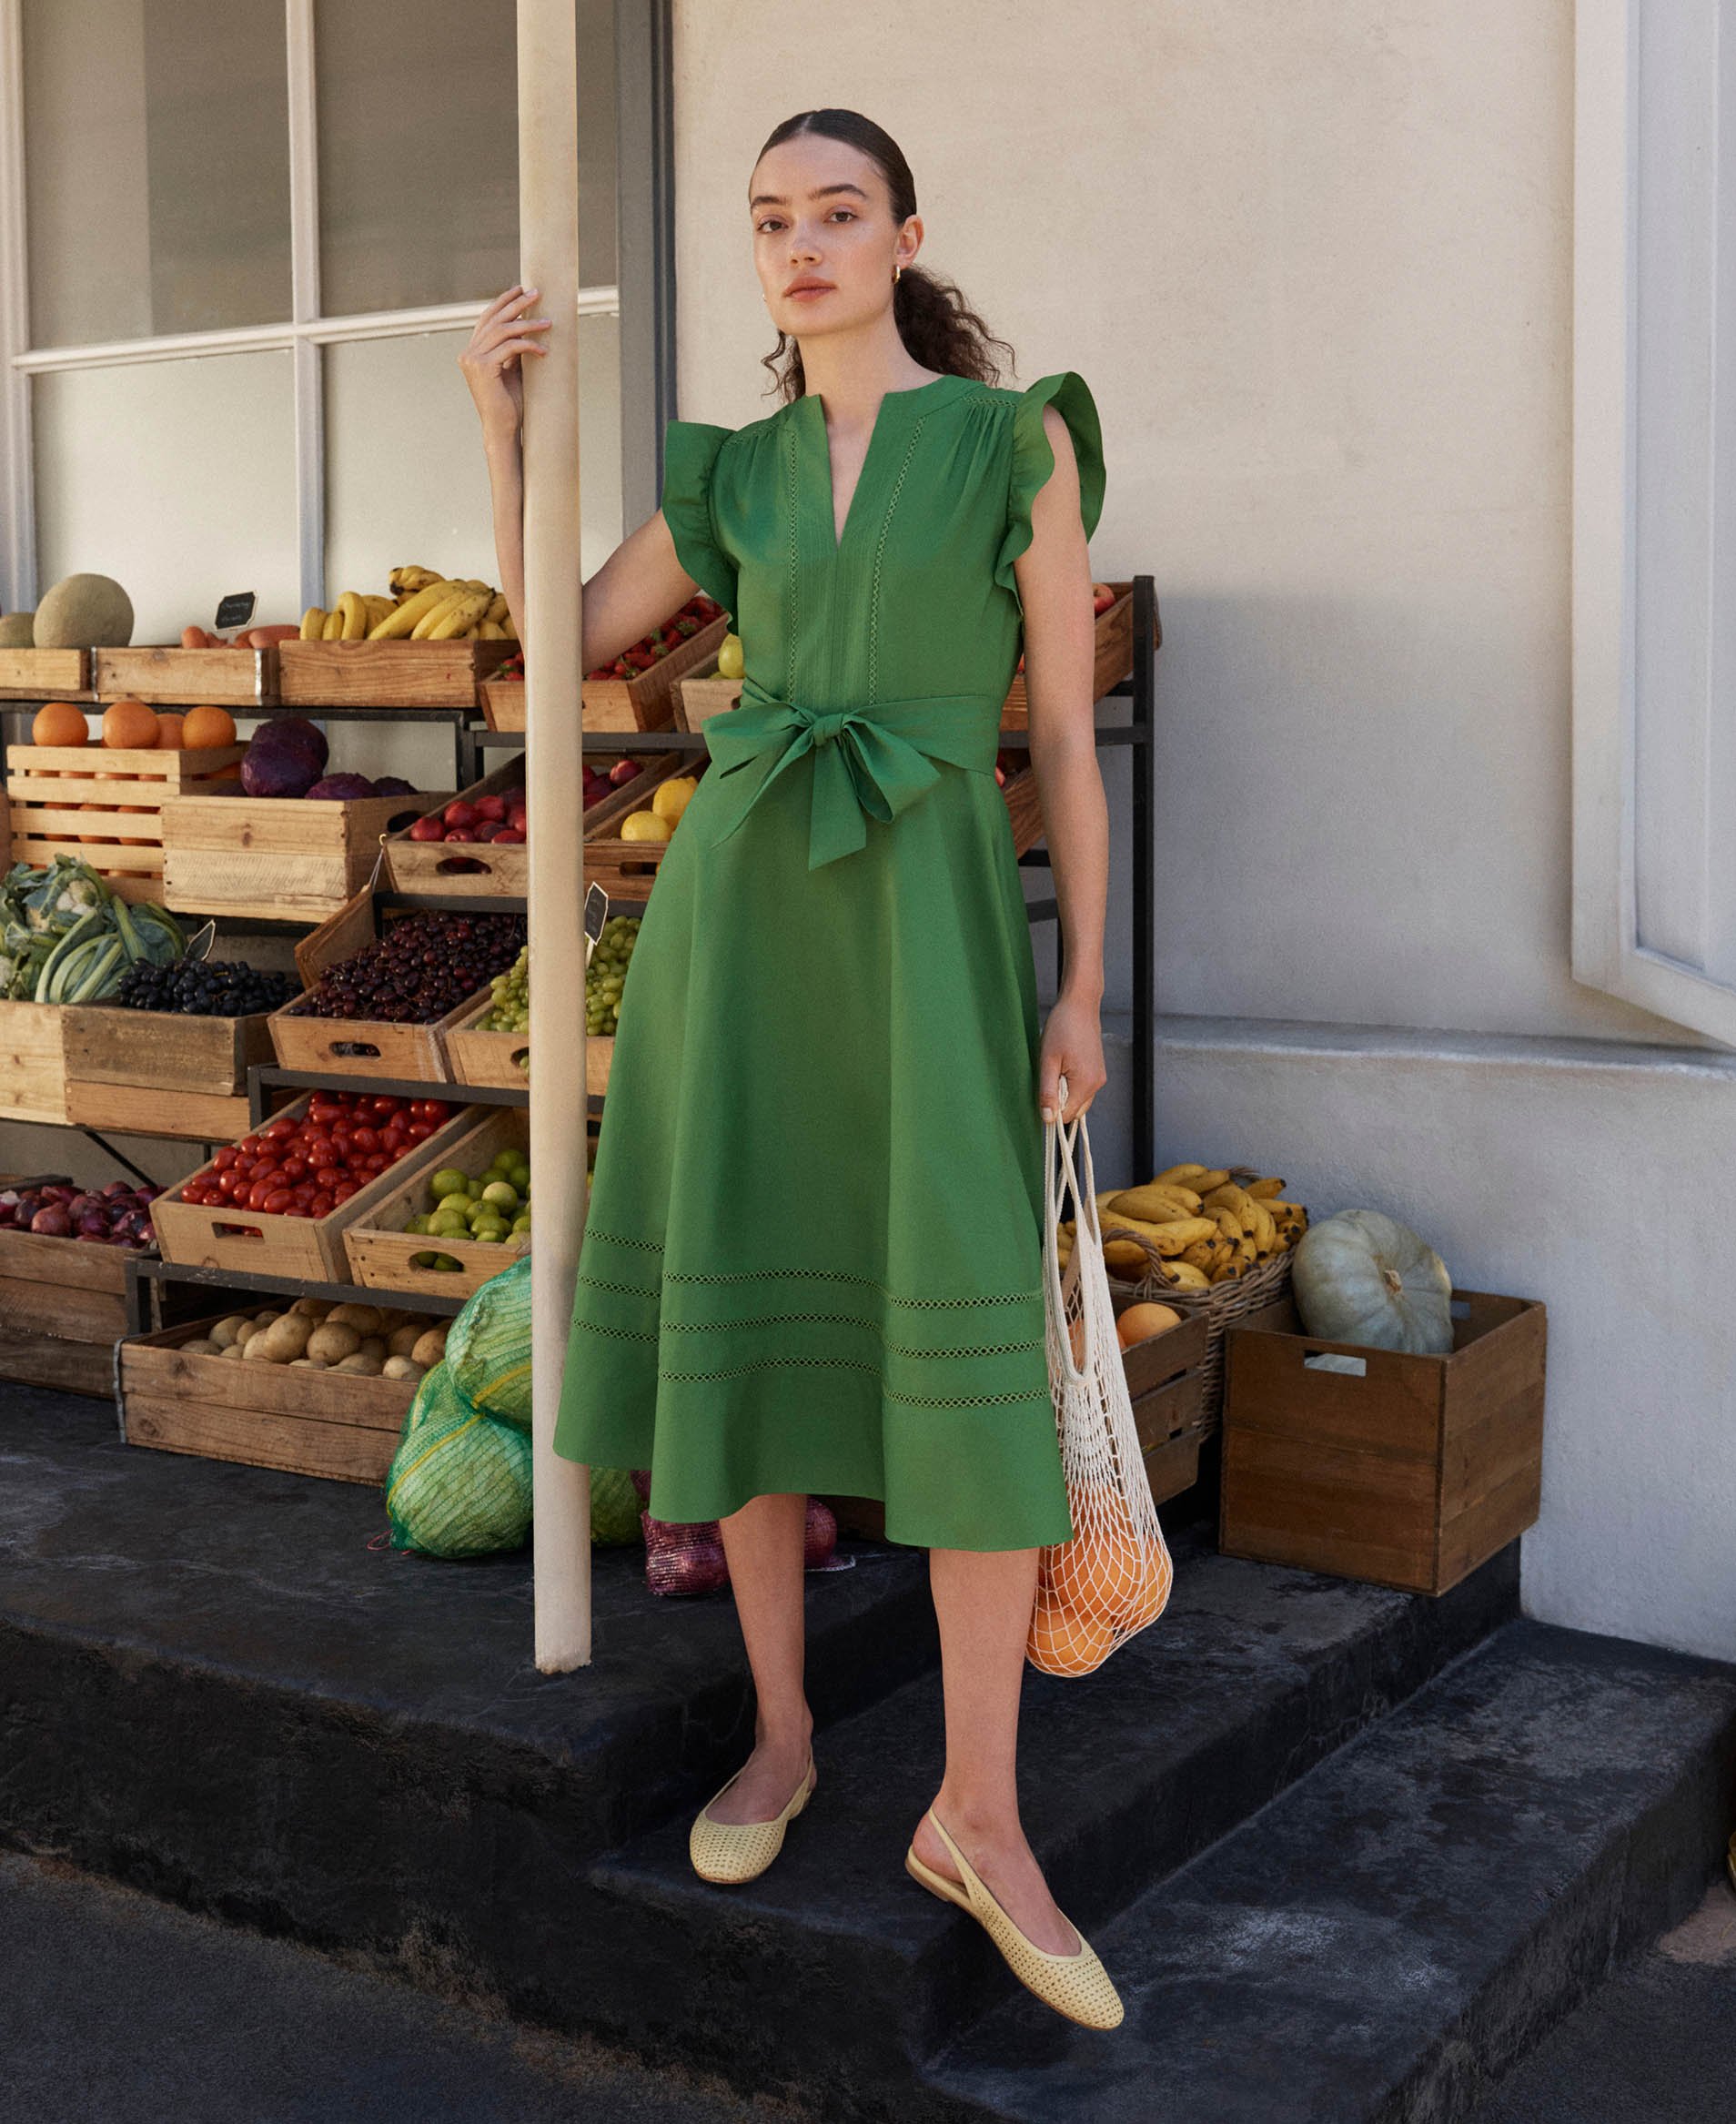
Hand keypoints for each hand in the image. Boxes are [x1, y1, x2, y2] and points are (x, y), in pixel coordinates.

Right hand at [459, 283, 551, 444]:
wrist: (503, 429)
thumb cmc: (510, 405)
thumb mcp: (512, 371)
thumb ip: (513, 350)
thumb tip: (527, 327)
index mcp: (472, 352)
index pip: (486, 319)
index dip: (503, 302)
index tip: (519, 290)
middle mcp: (468, 353)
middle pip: (494, 319)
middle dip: (516, 304)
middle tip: (536, 293)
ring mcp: (473, 360)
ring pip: (504, 331)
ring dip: (528, 324)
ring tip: (548, 322)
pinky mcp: (483, 368)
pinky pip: (510, 348)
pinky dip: (529, 346)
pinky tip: (543, 351)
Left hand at [1038, 992, 1105, 1124]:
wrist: (1080, 1005)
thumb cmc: (1062, 1028)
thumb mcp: (1048, 1061)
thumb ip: (1048, 1092)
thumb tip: (1048, 1119)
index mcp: (1086, 1084)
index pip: (1066, 1116)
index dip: (1051, 1109)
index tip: (1042, 1090)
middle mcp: (1097, 1084)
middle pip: (1074, 1111)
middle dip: (1058, 1102)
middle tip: (1049, 1076)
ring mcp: (1099, 1078)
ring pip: (1078, 1101)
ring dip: (1064, 1092)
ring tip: (1056, 1068)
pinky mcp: (1098, 1071)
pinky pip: (1083, 1089)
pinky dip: (1071, 1085)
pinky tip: (1063, 1066)